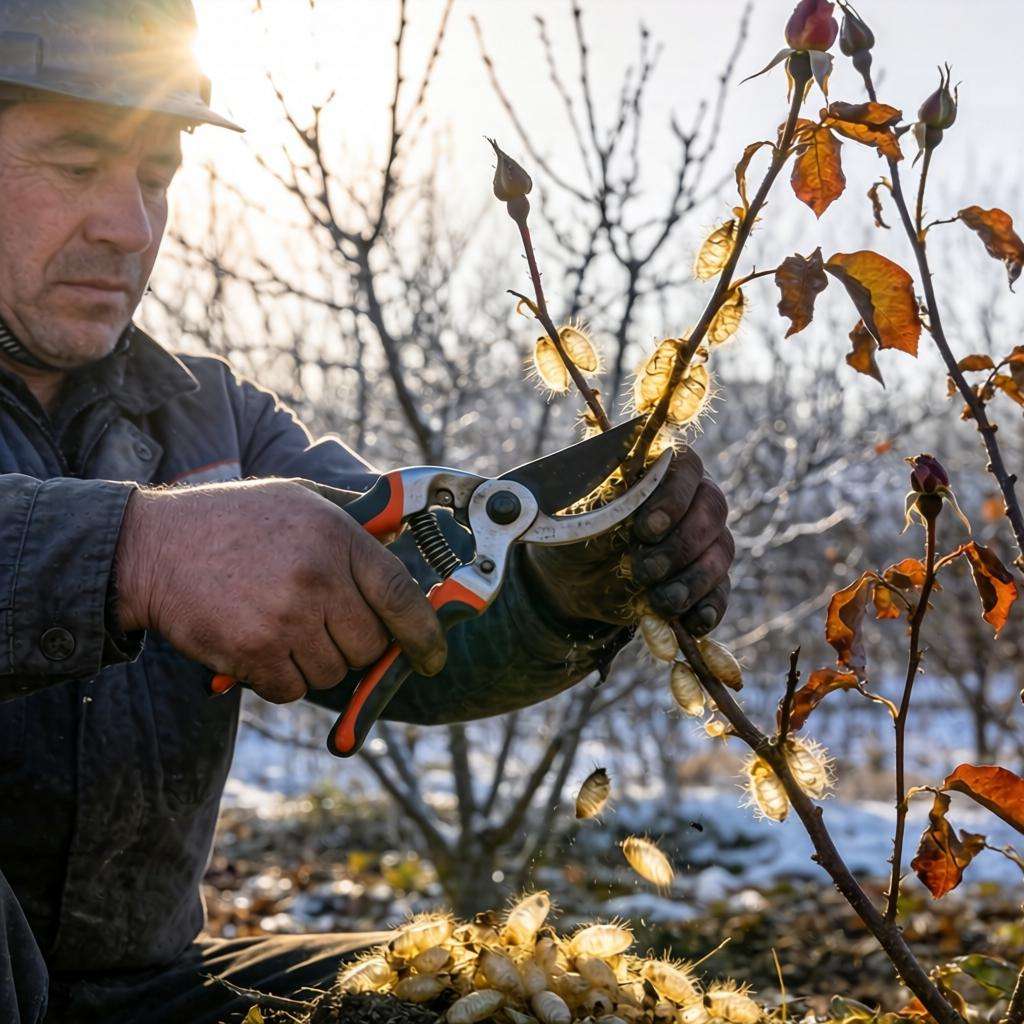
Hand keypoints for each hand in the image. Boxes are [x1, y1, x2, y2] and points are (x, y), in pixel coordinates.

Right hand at [115, 479, 446, 702]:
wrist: (153, 548)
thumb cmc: (231, 521)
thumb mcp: (300, 499)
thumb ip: (351, 524)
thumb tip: (399, 546)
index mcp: (336, 537)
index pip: (400, 594)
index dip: (424, 631)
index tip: (432, 655)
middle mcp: (318, 578)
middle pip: (369, 644)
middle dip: (355, 644)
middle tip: (326, 627)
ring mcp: (286, 618)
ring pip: (333, 672)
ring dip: (315, 662)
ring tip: (285, 628)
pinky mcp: (253, 653)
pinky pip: (292, 690)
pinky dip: (281, 680)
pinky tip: (261, 647)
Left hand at [523, 448, 733, 633]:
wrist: (572, 581)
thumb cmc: (575, 536)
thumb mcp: (575, 520)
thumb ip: (600, 506)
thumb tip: (619, 498)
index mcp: (660, 470)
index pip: (685, 467)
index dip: (673, 496)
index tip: (646, 528)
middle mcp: (692, 498)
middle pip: (712, 508)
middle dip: (680, 545)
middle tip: (645, 570)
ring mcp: (705, 540)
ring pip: (720, 551)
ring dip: (693, 580)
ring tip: (660, 601)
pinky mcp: (707, 579)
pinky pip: (721, 591)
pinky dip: (709, 608)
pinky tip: (692, 622)